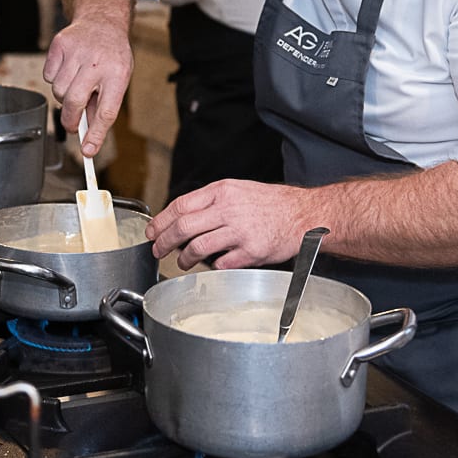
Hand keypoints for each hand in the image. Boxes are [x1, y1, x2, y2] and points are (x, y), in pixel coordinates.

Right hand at [43, 15, 132, 154]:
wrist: (102, 21)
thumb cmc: (111, 56)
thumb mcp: (118, 80)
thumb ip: (103, 106)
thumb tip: (89, 137)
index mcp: (117, 74)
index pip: (106, 111)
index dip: (96, 134)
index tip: (88, 151)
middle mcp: (97, 62)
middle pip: (75, 102)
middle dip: (70, 120)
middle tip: (72, 124)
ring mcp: (76, 52)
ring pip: (58, 91)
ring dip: (63, 96)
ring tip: (76, 84)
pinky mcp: (60, 45)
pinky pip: (48, 76)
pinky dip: (54, 79)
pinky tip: (67, 69)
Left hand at [146, 180, 313, 269]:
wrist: (304, 214)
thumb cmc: (271, 203)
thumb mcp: (237, 190)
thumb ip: (211, 201)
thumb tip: (182, 216)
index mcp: (222, 191)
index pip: (180, 205)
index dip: (161, 221)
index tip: (153, 231)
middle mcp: (228, 209)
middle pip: (183, 227)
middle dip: (164, 241)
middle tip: (158, 250)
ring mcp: (240, 231)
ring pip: (198, 247)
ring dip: (184, 258)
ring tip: (182, 262)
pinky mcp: (251, 251)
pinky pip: (221, 263)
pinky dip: (212, 267)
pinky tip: (212, 266)